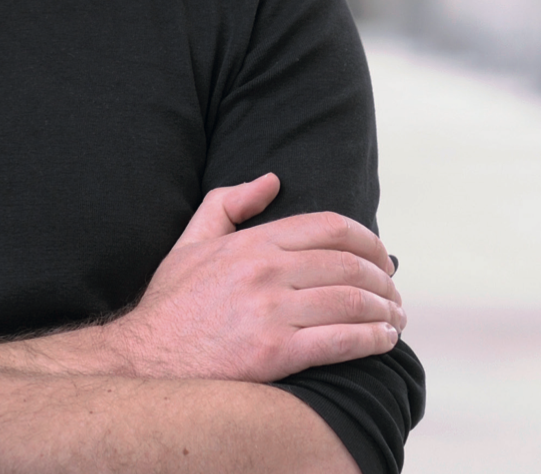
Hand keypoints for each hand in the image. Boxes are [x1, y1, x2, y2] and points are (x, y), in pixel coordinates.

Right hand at [104, 173, 404, 382]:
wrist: (145, 360)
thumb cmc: (171, 306)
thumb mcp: (190, 243)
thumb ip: (228, 204)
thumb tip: (270, 180)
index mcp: (252, 242)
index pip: (329, 227)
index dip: (368, 241)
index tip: (383, 257)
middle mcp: (265, 270)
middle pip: (349, 264)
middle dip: (384, 279)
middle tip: (395, 294)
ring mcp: (270, 311)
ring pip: (352, 301)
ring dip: (386, 310)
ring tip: (395, 319)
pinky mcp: (274, 352)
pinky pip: (341, 340)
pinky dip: (373, 339)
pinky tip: (384, 341)